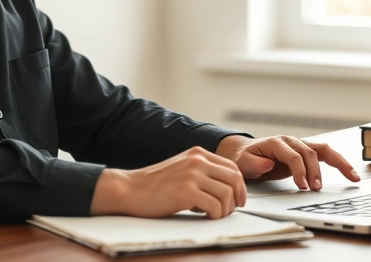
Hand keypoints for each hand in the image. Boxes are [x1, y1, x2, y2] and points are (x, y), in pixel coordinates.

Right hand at [90, 146, 245, 218]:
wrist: (130, 189)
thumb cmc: (155, 184)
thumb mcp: (182, 168)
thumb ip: (202, 171)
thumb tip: (226, 189)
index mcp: (198, 153)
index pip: (232, 167)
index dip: (240, 186)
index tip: (238, 199)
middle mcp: (197, 161)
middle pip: (234, 179)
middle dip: (237, 198)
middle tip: (232, 210)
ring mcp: (192, 175)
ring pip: (227, 194)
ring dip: (225, 209)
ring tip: (215, 214)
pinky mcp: (186, 192)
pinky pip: (215, 207)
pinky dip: (215, 215)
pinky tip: (205, 216)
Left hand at [215, 135, 359, 189]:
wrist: (246, 153)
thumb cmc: (245, 159)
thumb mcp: (243, 163)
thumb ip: (253, 164)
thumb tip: (267, 164)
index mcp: (276, 143)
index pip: (293, 155)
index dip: (299, 170)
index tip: (302, 186)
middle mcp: (291, 141)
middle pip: (309, 153)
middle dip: (315, 172)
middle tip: (316, 189)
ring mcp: (300, 145)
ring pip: (323, 150)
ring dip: (338, 163)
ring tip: (352, 177)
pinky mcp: (306, 152)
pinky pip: (326, 155)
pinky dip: (340, 162)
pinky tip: (351, 173)